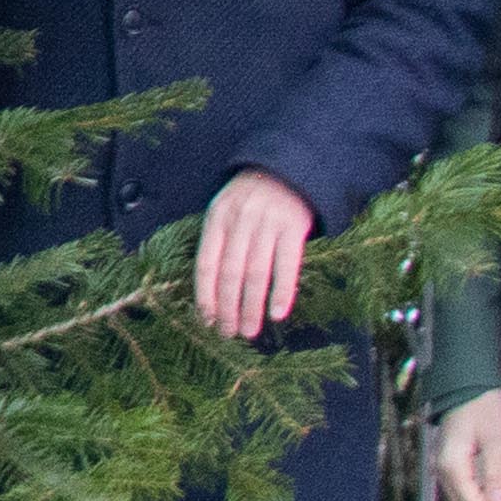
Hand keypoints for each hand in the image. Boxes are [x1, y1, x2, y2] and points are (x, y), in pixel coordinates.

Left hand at [192, 170, 318, 343]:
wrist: (287, 167)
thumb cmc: (250, 199)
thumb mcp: (225, 210)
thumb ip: (217, 241)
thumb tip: (209, 291)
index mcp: (217, 218)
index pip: (206, 263)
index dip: (205, 295)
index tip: (206, 321)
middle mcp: (239, 220)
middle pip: (230, 273)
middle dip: (228, 307)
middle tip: (229, 333)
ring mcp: (267, 222)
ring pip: (256, 273)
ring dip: (251, 306)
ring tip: (249, 330)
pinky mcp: (294, 226)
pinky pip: (288, 265)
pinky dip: (282, 292)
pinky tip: (277, 314)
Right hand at [427, 389, 500, 500]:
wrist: (467, 384)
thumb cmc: (482, 407)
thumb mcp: (496, 439)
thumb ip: (496, 474)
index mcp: (452, 466)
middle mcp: (441, 470)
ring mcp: (441, 467)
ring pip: (462, 500)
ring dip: (484, 495)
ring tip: (500, 473)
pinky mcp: (446, 463)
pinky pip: (461, 487)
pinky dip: (477, 486)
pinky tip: (490, 469)